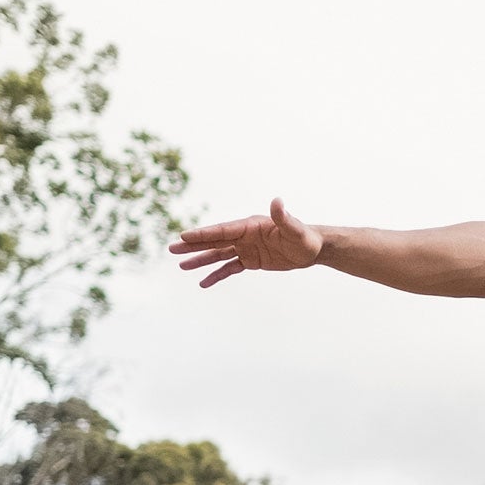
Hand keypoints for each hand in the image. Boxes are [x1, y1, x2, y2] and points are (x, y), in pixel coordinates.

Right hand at [171, 197, 322, 286]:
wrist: (312, 249)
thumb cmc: (304, 237)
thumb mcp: (295, 229)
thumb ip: (283, 217)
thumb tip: (278, 201)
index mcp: (249, 226)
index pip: (222, 230)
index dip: (203, 233)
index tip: (183, 236)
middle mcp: (243, 236)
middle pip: (214, 241)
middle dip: (193, 245)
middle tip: (172, 249)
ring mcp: (245, 248)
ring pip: (218, 255)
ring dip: (200, 260)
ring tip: (181, 266)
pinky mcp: (250, 261)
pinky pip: (229, 268)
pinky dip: (217, 275)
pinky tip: (203, 283)